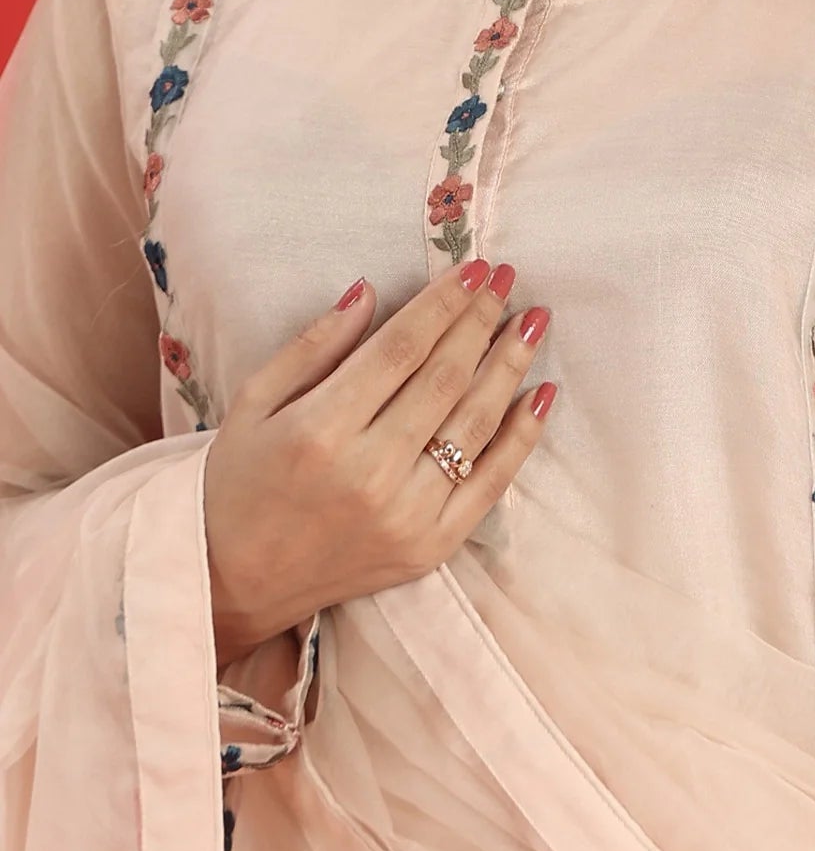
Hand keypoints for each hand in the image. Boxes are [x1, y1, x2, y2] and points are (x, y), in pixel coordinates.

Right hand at [203, 256, 556, 667]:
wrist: (239, 581)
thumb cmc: (240, 483)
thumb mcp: (253, 404)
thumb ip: (312, 347)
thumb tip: (368, 290)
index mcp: (321, 429)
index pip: (401, 349)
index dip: (443, 304)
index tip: (473, 269)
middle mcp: (370, 472)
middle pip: (445, 379)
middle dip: (482, 322)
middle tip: (508, 280)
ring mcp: (407, 514)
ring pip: (475, 424)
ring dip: (510, 366)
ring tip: (533, 322)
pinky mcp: (431, 546)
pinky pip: (491, 484)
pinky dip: (521, 437)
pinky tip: (540, 393)